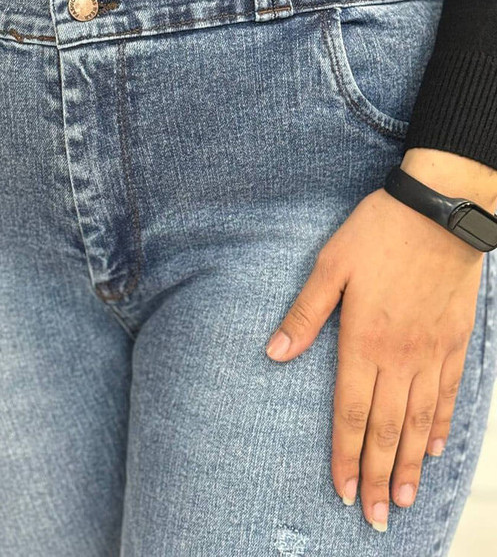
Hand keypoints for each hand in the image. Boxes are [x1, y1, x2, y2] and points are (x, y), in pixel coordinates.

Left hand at [264, 149, 495, 531]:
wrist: (438, 211)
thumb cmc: (377, 233)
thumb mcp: (329, 266)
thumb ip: (305, 314)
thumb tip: (274, 352)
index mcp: (363, 340)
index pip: (350, 412)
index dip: (345, 455)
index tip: (342, 490)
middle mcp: (399, 356)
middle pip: (386, 428)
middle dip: (377, 476)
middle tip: (374, 516)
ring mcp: (431, 351)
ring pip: (419, 420)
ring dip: (408, 463)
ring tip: (403, 499)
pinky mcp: (454, 339)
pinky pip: (448, 393)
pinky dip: (441, 425)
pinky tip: (434, 448)